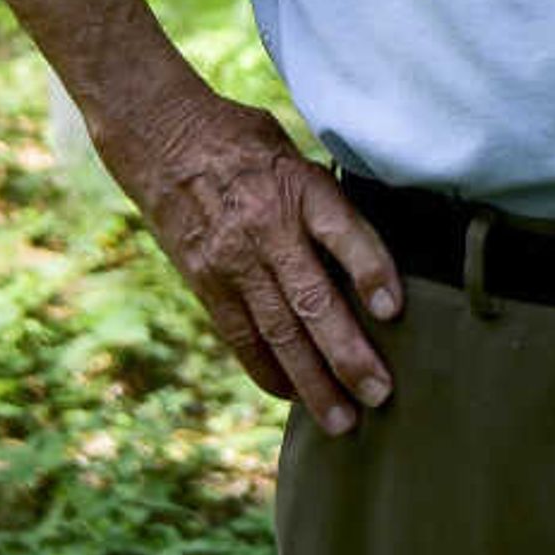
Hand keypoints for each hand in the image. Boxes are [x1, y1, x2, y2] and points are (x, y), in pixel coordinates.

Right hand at [109, 88, 402, 434]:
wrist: (160, 134)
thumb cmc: (244, 142)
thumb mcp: (294, 152)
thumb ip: (328, 201)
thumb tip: (374, 253)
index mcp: (298, 186)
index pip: (342, 231)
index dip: (370, 270)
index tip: (394, 310)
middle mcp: (265, 227)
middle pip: (311, 299)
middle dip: (347, 354)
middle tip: (380, 395)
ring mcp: (231, 259)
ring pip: (277, 332)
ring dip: (312, 381)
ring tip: (343, 420)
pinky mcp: (205, 280)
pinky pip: (240, 336)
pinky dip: (267, 370)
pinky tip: (292, 397)